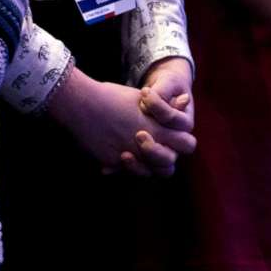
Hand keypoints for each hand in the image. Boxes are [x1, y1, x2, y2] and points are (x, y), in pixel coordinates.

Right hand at [51, 67, 195, 175]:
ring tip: (135, 152)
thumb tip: (185, 101)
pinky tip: (116, 153)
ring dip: (145, 165)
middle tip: (154, 147)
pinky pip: (122, 171)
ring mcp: (130, 157)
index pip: (188, 144)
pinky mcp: (112, 162)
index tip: (171, 135)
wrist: (82, 104)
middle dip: (165, 158)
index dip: (182, 141)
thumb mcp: (144, 98)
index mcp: (159, 129)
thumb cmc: (114, 97)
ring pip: (149, 173)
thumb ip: (166, 106)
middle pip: (171, 166)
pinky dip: (121, 165)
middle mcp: (147, 147)